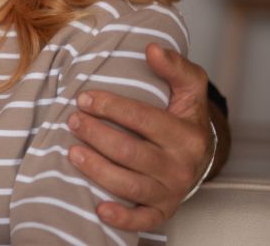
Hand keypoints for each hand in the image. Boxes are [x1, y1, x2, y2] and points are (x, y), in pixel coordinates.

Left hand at [67, 43, 213, 230]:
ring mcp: (170, 191)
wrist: (198, 154)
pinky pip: (143, 220)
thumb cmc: (184, 116)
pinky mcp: (161, 210)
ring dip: (97, 169)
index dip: (110, 107)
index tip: (83, 98)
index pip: (143, 119)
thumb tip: (152, 48)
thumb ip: (174, 65)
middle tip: (71, 120)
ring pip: (130, 185)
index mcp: (186, 134)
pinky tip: (99, 209)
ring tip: (71, 151)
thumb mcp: (189, 87)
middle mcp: (180, 166)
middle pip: (130, 152)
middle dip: (96, 135)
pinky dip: (122, 218)